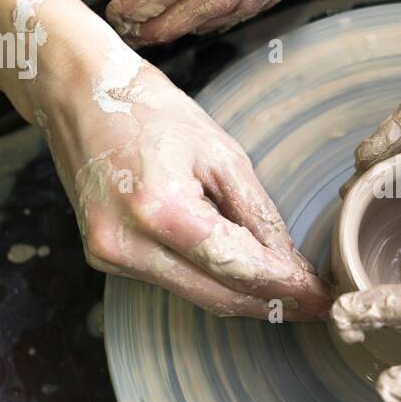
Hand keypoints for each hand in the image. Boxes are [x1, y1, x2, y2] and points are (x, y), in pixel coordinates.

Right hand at [35, 43, 329, 319]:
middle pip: (217, 295)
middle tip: (315, 306)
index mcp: (160, 209)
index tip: (323, 297)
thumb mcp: (220, 152)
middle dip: (271, 303)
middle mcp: (127, 244)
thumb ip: (257, 213)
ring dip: (244, 297)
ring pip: (196, 294)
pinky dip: (210, 279)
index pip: (237, 265)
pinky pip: (172, 280)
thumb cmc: (150, 111)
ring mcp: (109, 256)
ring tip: (290, 292)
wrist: (77, 95)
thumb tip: (290, 262)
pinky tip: (243, 274)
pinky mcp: (103, 257)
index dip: (286, 286)